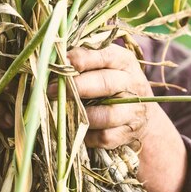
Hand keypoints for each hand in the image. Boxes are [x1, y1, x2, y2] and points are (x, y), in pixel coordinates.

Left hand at [64, 44, 187, 191]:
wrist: (141, 113)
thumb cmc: (111, 82)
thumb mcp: (103, 64)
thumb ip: (82, 59)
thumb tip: (49, 59)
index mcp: (123, 60)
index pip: (104, 55)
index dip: (80, 59)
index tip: (59, 64)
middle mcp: (132, 83)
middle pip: (105, 83)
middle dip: (76, 87)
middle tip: (51, 90)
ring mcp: (133, 110)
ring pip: (106, 114)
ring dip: (82, 114)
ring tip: (62, 112)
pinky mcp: (129, 133)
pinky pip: (105, 137)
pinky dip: (88, 136)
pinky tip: (77, 129)